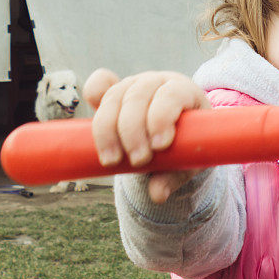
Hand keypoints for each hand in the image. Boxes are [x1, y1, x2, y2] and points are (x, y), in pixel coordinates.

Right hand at [83, 68, 210, 202]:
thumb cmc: (187, 145)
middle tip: (138, 161)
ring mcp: (133, 84)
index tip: (160, 146)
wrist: (176, 134)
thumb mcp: (186, 162)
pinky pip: (98, 85)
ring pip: (115, 97)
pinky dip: (92, 94)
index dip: (162, 117)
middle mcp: (157, 83)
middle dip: (133, 130)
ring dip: (108, 130)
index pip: (172, 95)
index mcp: (184, 91)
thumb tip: (157, 196)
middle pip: (139, 96)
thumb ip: (174, 176)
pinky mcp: (113, 91)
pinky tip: (91, 113)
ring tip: (112, 161)